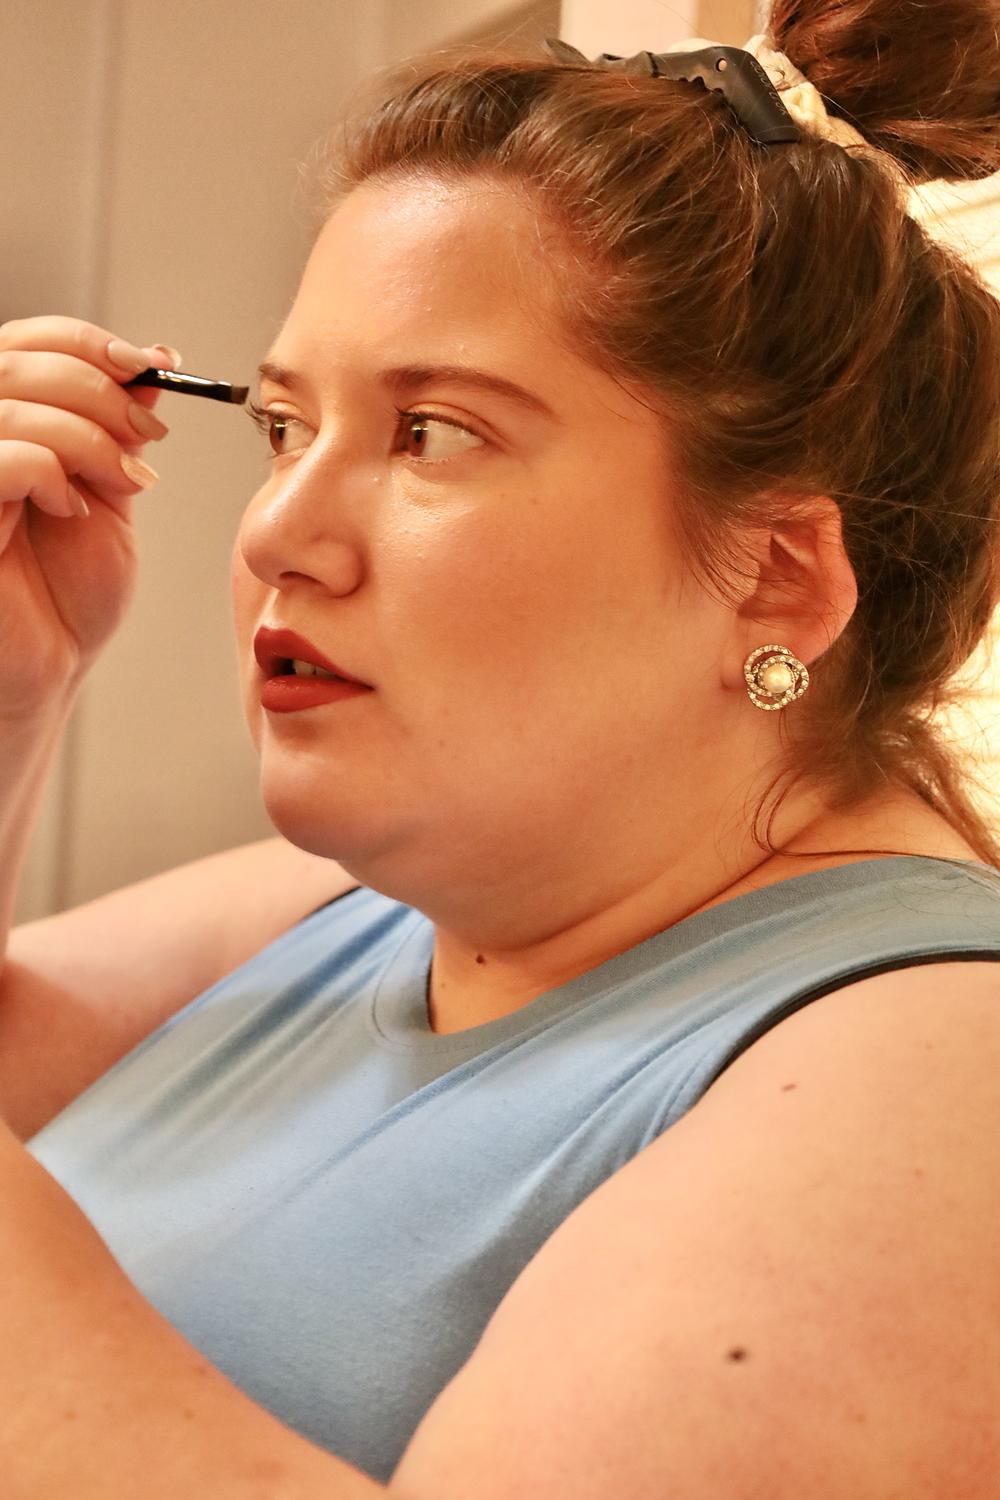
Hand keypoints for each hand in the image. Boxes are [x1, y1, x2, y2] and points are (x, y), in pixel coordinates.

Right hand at [0, 316, 178, 719]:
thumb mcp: (108, 494)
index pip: (26, 341)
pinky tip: (74, 507)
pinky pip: (0, 457)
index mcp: (3, 421)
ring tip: (125, 480)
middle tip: (147, 436)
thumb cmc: (67, 593)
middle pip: (17, 361)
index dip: (88, 343)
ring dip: (86, 435)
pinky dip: (50, 469)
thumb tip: (154, 362)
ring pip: (13, 405)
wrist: (50, 668)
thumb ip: (117, 429)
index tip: (150, 367)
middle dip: (98, 390)